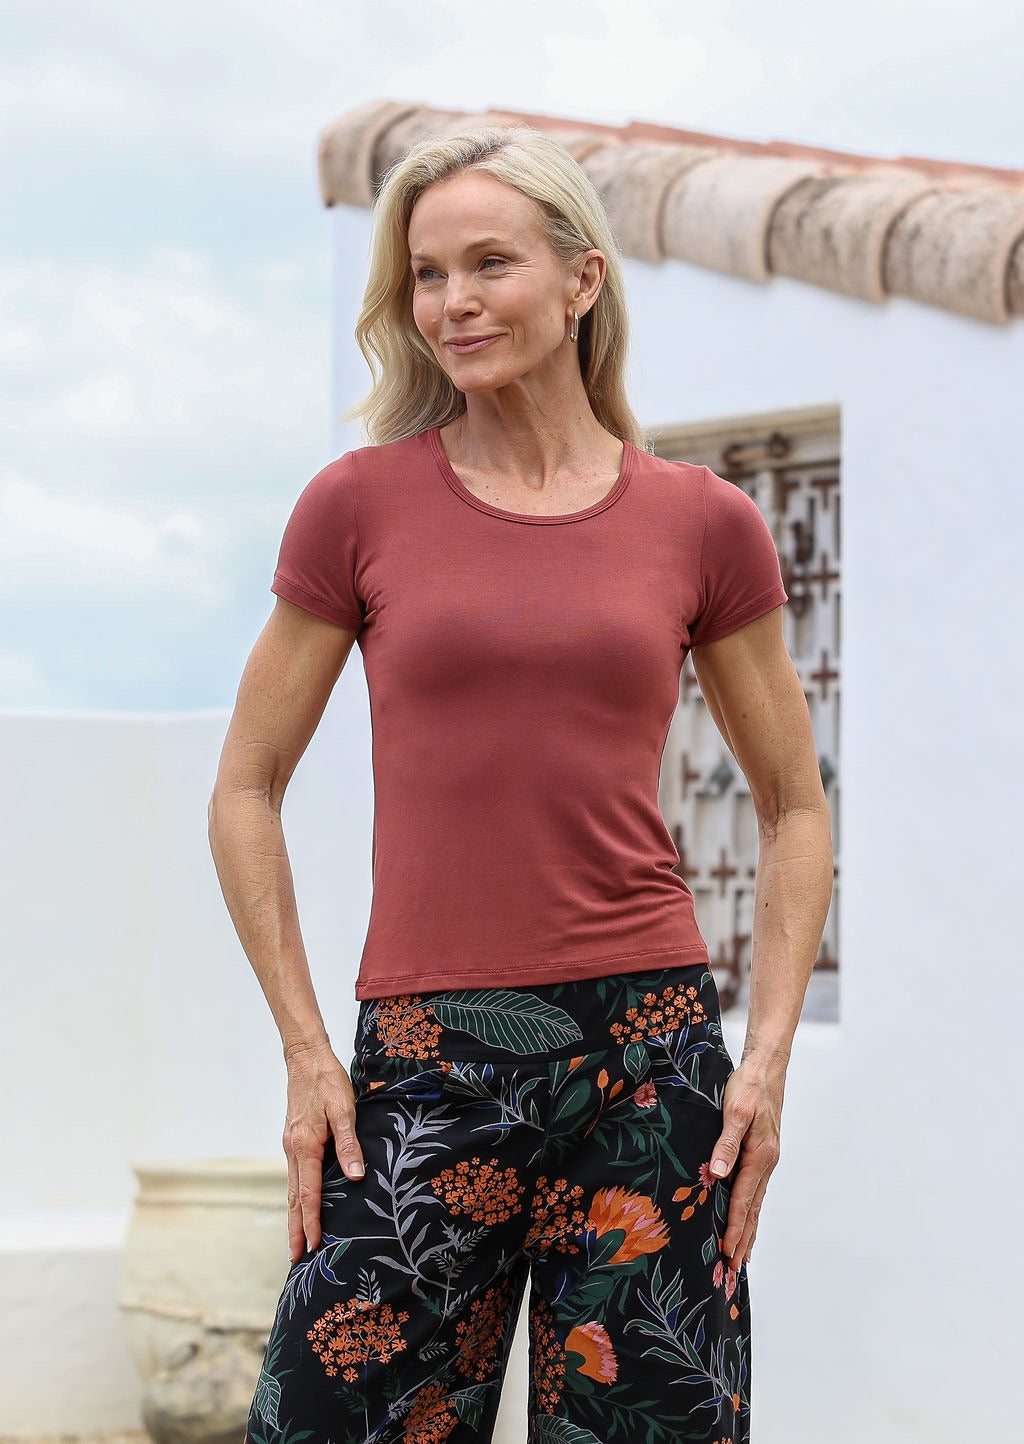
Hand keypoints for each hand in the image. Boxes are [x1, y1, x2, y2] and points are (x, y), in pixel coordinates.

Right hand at [282, 1039, 365, 1263]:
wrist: (306, 1058)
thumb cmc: (327, 1082)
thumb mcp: (344, 1110)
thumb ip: (348, 1144)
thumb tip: (355, 1176)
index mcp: (305, 1146)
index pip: (309, 1193)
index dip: (312, 1221)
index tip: (313, 1246)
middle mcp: (293, 1150)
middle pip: (294, 1198)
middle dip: (296, 1228)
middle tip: (296, 1258)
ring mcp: (291, 1145)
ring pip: (292, 1188)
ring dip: (295, 1215)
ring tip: (297, 1239)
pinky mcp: (294, 1139)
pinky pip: (295, 1175)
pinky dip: (297, 1195)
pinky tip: (303, 1202)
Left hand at [709, 1052, 784, 1269]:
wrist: (766, 1067)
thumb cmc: (748, 1085)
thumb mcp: (734, 1109)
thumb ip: (726, 1142)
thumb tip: (718, 1174)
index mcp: (760, 1155)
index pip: (743, 1199)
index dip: (734, 1227)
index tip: (727, 1252)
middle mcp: (766, 1162)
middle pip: (753, 1209)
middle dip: (743, 1239)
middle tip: (732, 1270)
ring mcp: (766, 1159)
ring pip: (756, 1202)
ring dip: (748, 1229)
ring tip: (740, 1256)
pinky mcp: (763, 1154)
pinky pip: (756, 1190)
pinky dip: (750, 1210)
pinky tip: (746, 1219)